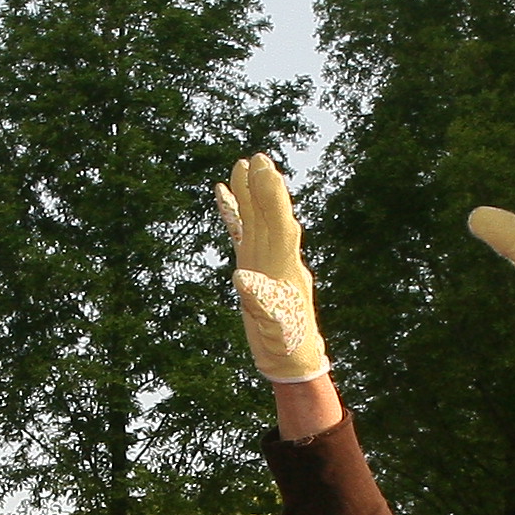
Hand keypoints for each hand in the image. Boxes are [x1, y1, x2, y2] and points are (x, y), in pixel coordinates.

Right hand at [213, 153, 331, 384]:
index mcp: (286, 267)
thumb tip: (240, 278)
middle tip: (258, 158)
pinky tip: (223, 194)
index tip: (266, 172)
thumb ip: (261, 301)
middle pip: (271, 215)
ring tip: (242, 164)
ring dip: (250, 193)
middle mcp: (279, 257)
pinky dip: (233, 213)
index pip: (281, 225)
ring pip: (257, 218)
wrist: (292, 357)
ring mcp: (266, 258)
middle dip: (264, 188)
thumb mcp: (274, 325)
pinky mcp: (254, 264)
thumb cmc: (286, 344)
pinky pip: (241, 232)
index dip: (273, 199)